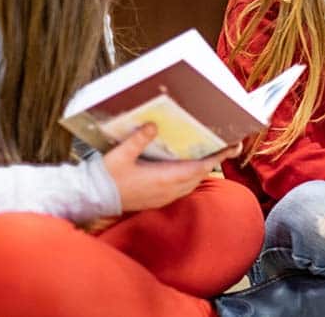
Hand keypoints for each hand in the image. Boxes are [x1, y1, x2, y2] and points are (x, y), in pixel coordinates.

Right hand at [102, 124, 239, 211]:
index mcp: (165, 178)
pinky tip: (186, 167)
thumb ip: (138, 139)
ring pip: (192, 182)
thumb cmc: (106, 177)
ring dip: (202, 169)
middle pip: (200, 174)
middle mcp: (169, 190)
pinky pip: (182, 188)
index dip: (219, 157)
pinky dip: (190, 176)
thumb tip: (153, 125)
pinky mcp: (158, 200)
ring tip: (210, 153)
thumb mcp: (120, 154)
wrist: (91, 200)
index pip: (201, 167)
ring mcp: (164, 197)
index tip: (233, 146)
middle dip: (215, 160)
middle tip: (227, 144)